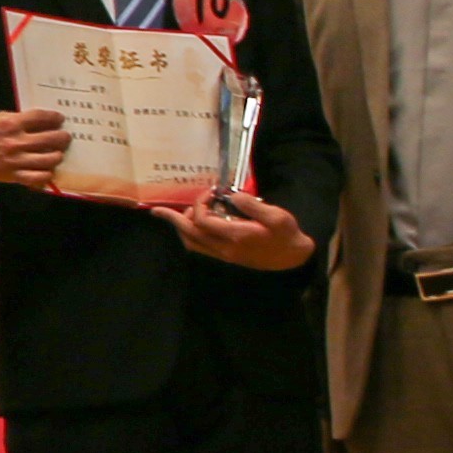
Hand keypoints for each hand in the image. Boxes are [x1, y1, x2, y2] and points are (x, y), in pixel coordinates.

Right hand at [0, 106, 70, 189]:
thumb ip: (13, 119)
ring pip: (49, 159)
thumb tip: (33, 121)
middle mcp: (16, 141)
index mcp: (10, 123)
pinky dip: (46, 175)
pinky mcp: (11, 175)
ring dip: (57, 156)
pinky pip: (37, 178)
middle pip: (51, 139)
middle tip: (65, 137)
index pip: (42, 117)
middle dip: (62, 137)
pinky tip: (47, 170)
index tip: (59, 119)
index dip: (55, 117)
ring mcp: (15, 160)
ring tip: (58, 154)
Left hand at [175, 188, 316, 271]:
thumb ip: (252, 205)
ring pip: (193, 244)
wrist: (294, 259)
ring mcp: (224, 256)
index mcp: (236, 236)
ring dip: (182, 229)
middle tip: (158, 211)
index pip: (203, 221)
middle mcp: (225, 248)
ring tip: (179, 214)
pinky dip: (191, 237)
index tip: (212, 192)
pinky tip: (194, 227)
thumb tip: (231, 195)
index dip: (201, 203)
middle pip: (190, 235)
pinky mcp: (227, 258)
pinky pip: (201, 249)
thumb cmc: (287, 235)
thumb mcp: (276, 216)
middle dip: (173, 220)